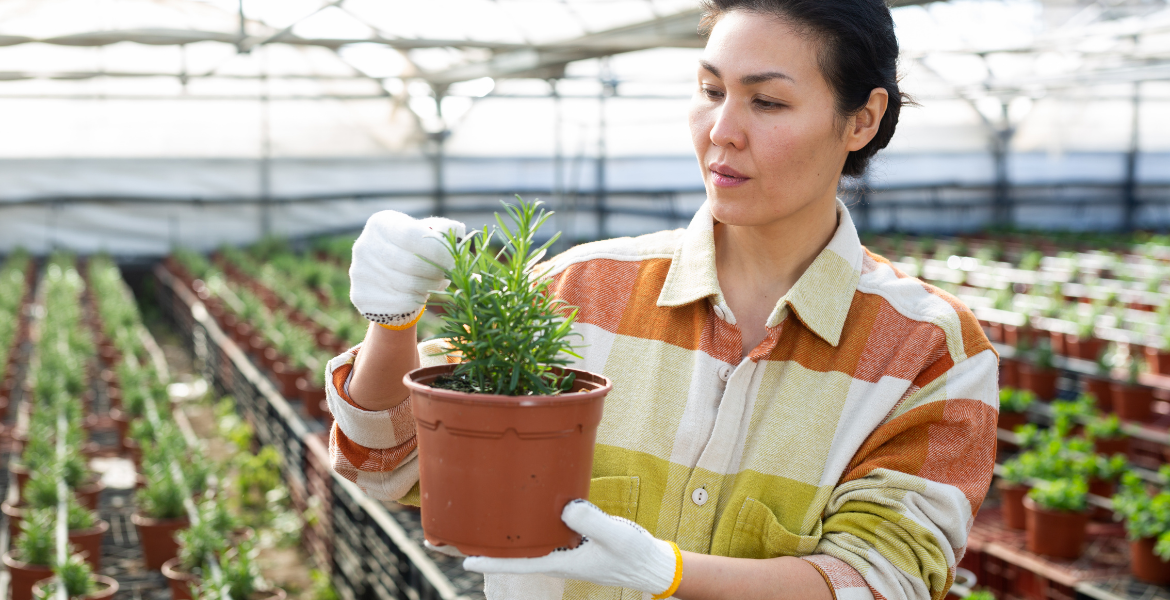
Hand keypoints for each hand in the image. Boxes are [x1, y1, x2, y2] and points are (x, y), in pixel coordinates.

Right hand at [349, 211, 464, 328]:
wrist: (388, 280)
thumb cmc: (414, 252)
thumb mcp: (427, 234)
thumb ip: (443, 230)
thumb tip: (457, 230)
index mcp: (381, 223)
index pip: (412, 236)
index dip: (438, 250)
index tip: (453, 261)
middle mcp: (364, 245)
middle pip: (410, 263)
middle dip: (436, 271)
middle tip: (448, 275)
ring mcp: (359, 271)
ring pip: (406, 285)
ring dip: (430, 287)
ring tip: (438, 283)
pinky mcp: (360, 296)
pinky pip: (399, 302)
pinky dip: (417, 301)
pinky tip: (422, 295)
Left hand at [463, 500, 682, 597]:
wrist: (649, 563)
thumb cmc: (633, 555)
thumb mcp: (615, 536)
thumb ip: (591, 522)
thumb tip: (565, 507)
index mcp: (561, 561)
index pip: (519, 563)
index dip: (491, 562)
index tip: (465, 560)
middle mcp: (558, 555)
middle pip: (519, 551)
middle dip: (493, 544)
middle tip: (463, 532)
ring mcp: (565, 548)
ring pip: (531, 541)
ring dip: (511, 532)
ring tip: (485, 517)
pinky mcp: (575, 539)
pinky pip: (547, 531)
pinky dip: (533, 522)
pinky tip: (528, 509)